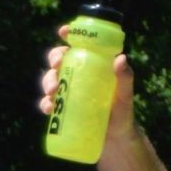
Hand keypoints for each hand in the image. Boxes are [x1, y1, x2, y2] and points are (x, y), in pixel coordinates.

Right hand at [39, 25, 136, 145]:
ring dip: (47, 82)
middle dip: (54, 59)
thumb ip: (125, 77)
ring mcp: (68, 92)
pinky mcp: (63, 108)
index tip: (63, 32)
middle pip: (59, 60)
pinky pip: (48, 103)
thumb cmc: (123, 111)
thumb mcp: (125, 94)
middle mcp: (77, 76)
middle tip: (57, 66)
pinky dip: (45, 103)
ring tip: (53, 91)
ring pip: (50, 79)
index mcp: (92, 66)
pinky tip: (49, 107)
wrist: (117, 138)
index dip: (69, 35)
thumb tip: (121, 58)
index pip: (78, 46)